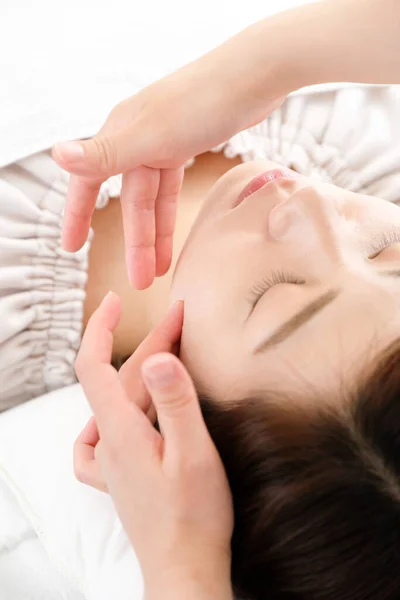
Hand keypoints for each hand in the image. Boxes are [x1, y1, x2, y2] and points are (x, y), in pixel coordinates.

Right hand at [52, 44, 284, 288]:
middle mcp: (137, 138)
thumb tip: (57, 155)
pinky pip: (173, 188)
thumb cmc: (203, 100)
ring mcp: (163, 141)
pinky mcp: (188, 144)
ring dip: (156, 234)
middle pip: (131, 200)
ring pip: (154, 199)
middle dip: (135, 241)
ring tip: (159, 271)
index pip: (89, 180)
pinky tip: (175, 235)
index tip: (72, 246)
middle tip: (138, 280)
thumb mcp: (151, 134)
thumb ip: (106, 153)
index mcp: (121, 133)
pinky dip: (173, 214)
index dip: (78, 214)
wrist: (255, 74)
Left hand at [74, 292, 233, 597]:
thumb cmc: (194, 516)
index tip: (116, 300)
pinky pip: (101, 439)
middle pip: (121, 379)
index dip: (101, 328)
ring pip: (122, 402)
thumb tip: (155, 358)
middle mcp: (109, 443)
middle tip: (182, 319)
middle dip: (151, 343)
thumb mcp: (194, 454)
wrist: (185, 569)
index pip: (94, 366)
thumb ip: (176, 403)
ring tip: (172, 354)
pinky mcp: (122, 476)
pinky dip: (111, 416)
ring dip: (144, 372)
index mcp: (121, 432)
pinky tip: (123, 416)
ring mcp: (113, 461)